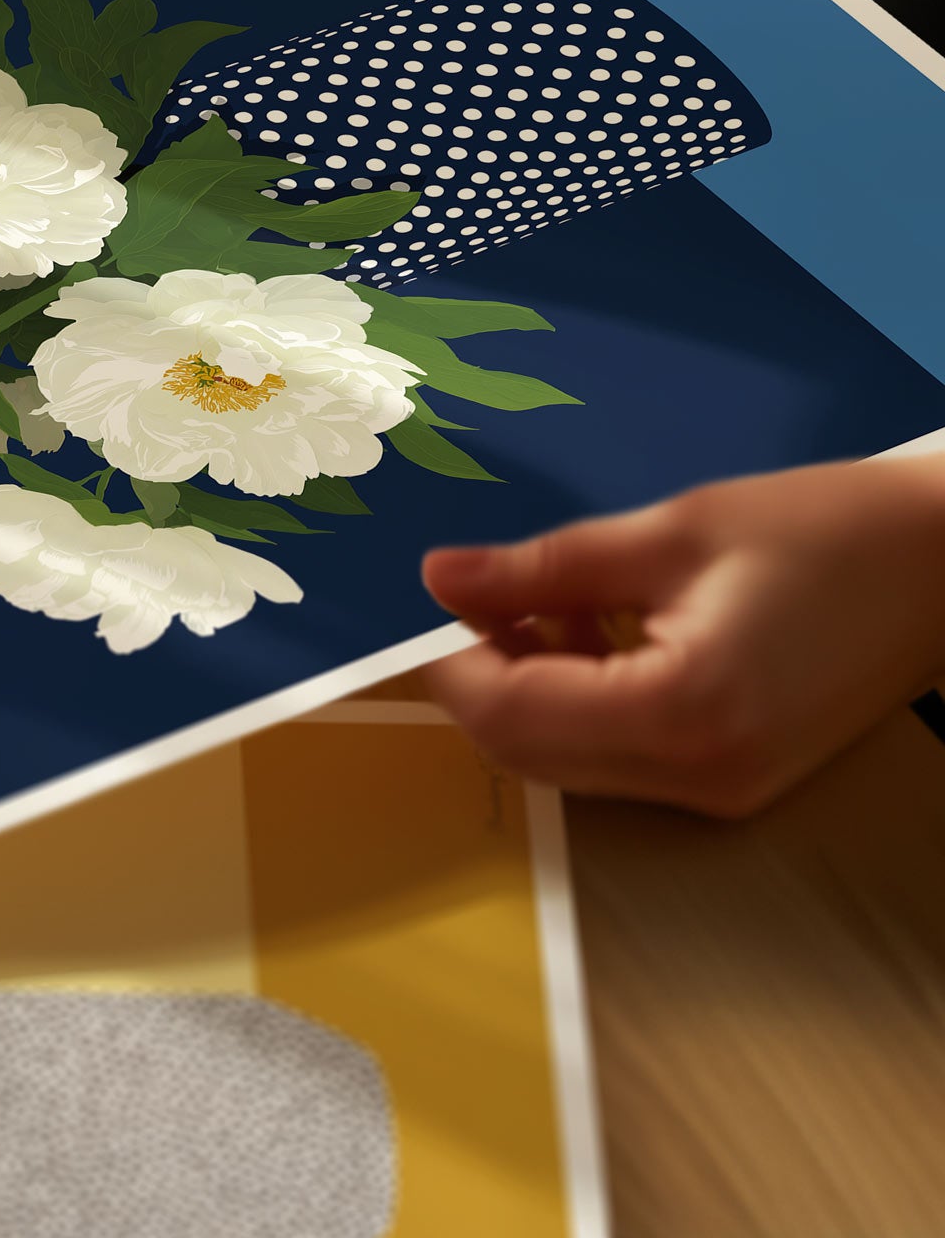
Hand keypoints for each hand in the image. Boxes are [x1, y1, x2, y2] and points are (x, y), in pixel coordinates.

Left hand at [422, 455, 944, 815]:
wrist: (943, 566)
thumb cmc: (816, 531)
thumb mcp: (665, 533)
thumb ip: (541, 568)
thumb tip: (438, 577)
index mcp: (680, 714)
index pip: (511, 716)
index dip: (449, 664)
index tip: (431, 603)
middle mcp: (696, 777)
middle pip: (528, 753)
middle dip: (482, 678)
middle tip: (477, 594)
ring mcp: (718, 792)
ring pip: (566, 761)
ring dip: (529, 687)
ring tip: (545, 598)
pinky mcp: (732, 782)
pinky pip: (616, 756)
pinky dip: (579, 699)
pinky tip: (594, 628)